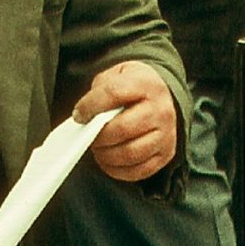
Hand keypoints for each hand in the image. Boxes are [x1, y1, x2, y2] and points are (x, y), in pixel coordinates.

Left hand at [74, 60, 177, 182]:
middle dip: (99, 136)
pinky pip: (138, 170)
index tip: (79, 115)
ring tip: (98, 148)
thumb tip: (84, 115)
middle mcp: (160, 110)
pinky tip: (109, 160)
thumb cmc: (135, 88)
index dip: (91, 106)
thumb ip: (100, 90)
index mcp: (146, 84)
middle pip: (122, 128)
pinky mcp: (165, 154)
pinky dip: (117, 169)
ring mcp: (166, 134)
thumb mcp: (117, 75)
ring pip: (130, 153)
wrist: (165, 95)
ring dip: (106, 155)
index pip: (114, 93)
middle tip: (88, 136)